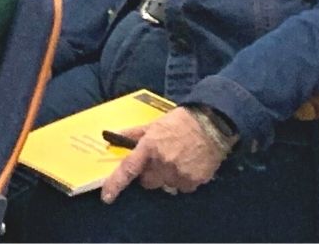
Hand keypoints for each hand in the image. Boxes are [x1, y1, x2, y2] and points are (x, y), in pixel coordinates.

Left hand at [101, 107, 227, 203]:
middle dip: (150, 174)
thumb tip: (114, 135)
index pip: (128, 169)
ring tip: (177, 159)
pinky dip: (183, 179)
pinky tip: (189, 164)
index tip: (107, 197)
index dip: (116, 184)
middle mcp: (162, 163)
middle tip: (158, 161)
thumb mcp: (154, 124)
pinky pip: (183, 187)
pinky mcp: (194, 181)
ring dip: (167, 177)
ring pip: (166, 185)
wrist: (211, 123)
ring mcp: (179, 174)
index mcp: (149, 147)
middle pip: (148, 182)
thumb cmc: (180, 121)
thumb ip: (134, 133)